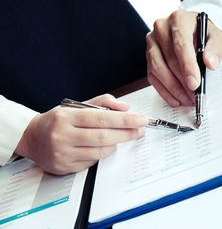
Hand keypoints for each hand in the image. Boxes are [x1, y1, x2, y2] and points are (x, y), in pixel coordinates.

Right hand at [15, 94, 147, 174]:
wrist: (31, 138)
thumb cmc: (58, 120)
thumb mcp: (76, 105)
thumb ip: (102, 103)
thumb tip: (125, 108)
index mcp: (67, 117)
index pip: (102, 118)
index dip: (125, 120)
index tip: (141, 119)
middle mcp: (63, 136)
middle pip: (104, 137)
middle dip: (127, 133)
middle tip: (140, 130)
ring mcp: (63, 154)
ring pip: (100, 151)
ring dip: (115, 144)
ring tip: (120, 136)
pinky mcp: (65, 167)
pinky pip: (93, 162)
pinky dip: (102, 153)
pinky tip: (101, 146)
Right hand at [146, 10, 221, 106]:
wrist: (191, 29)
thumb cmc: (203, 33)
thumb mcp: (216, 37)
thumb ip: (216, 48)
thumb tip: (210, 63)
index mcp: (179, 19)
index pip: (181, 45)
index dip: (187, 66)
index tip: (194, 84)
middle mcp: (161, 28)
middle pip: (169, 59)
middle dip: (182, 82)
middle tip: (194, 96)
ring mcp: (152, 42)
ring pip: (158, 69)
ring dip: (173, 88)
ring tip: (187, 100)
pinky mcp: (149, 55)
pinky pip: (152, 76)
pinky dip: (164, 91)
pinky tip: (176, 99)